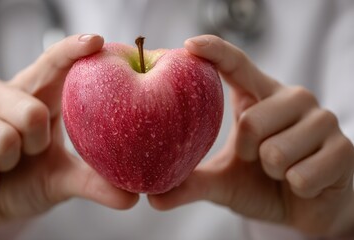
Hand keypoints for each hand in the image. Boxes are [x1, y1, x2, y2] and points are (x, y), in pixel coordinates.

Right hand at [0, 34, 137, 238]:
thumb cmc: (30, 179)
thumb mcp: (62, 178)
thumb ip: (93, 182)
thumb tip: (131, 198)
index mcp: (32, 94)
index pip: (52, 63)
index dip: (72, 51)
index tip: (97, 43)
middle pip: (30, 110)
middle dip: (37, 142)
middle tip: (32, 151)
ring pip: (2, 139)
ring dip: (11, 163)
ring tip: (8, 165)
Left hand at [149, 35, 353, 236]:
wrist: (305, 209)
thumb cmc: (261, 184)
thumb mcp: (223, 181)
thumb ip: (192, 184)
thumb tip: (151, 197)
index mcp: (260, 97)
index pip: (238, 65)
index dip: (215, 51)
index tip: (190, 45)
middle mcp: (293, 98)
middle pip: (251, 121)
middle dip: (249, 153)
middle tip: (260, 159)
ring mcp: (322, 120)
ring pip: (277, 151)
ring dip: (274, 173)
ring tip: (283, 171)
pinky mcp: (345, 149)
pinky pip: (302, 175)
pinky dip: (297, 189)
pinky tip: (305, 183)